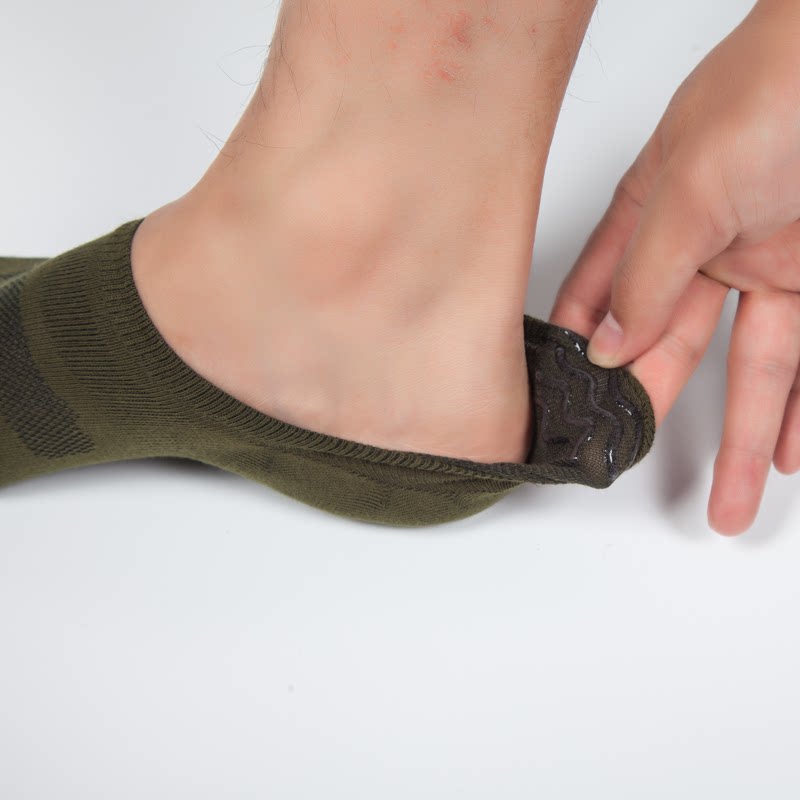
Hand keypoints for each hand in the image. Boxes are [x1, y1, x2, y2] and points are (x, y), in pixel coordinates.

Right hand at [550, 0, 799, 535]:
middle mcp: (707, 249)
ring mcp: (771, 267)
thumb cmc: (776, 88)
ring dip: (743, 438)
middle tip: (637, 468)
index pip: (598, 298)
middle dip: (654, 412)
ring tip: (728, 502)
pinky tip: (791, 455)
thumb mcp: (689, 187)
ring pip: (754, 371)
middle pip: (672, 351)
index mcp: (654, 218)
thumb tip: (606, 345)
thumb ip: (647, 274)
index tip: (566, 406)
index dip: (578, 350)